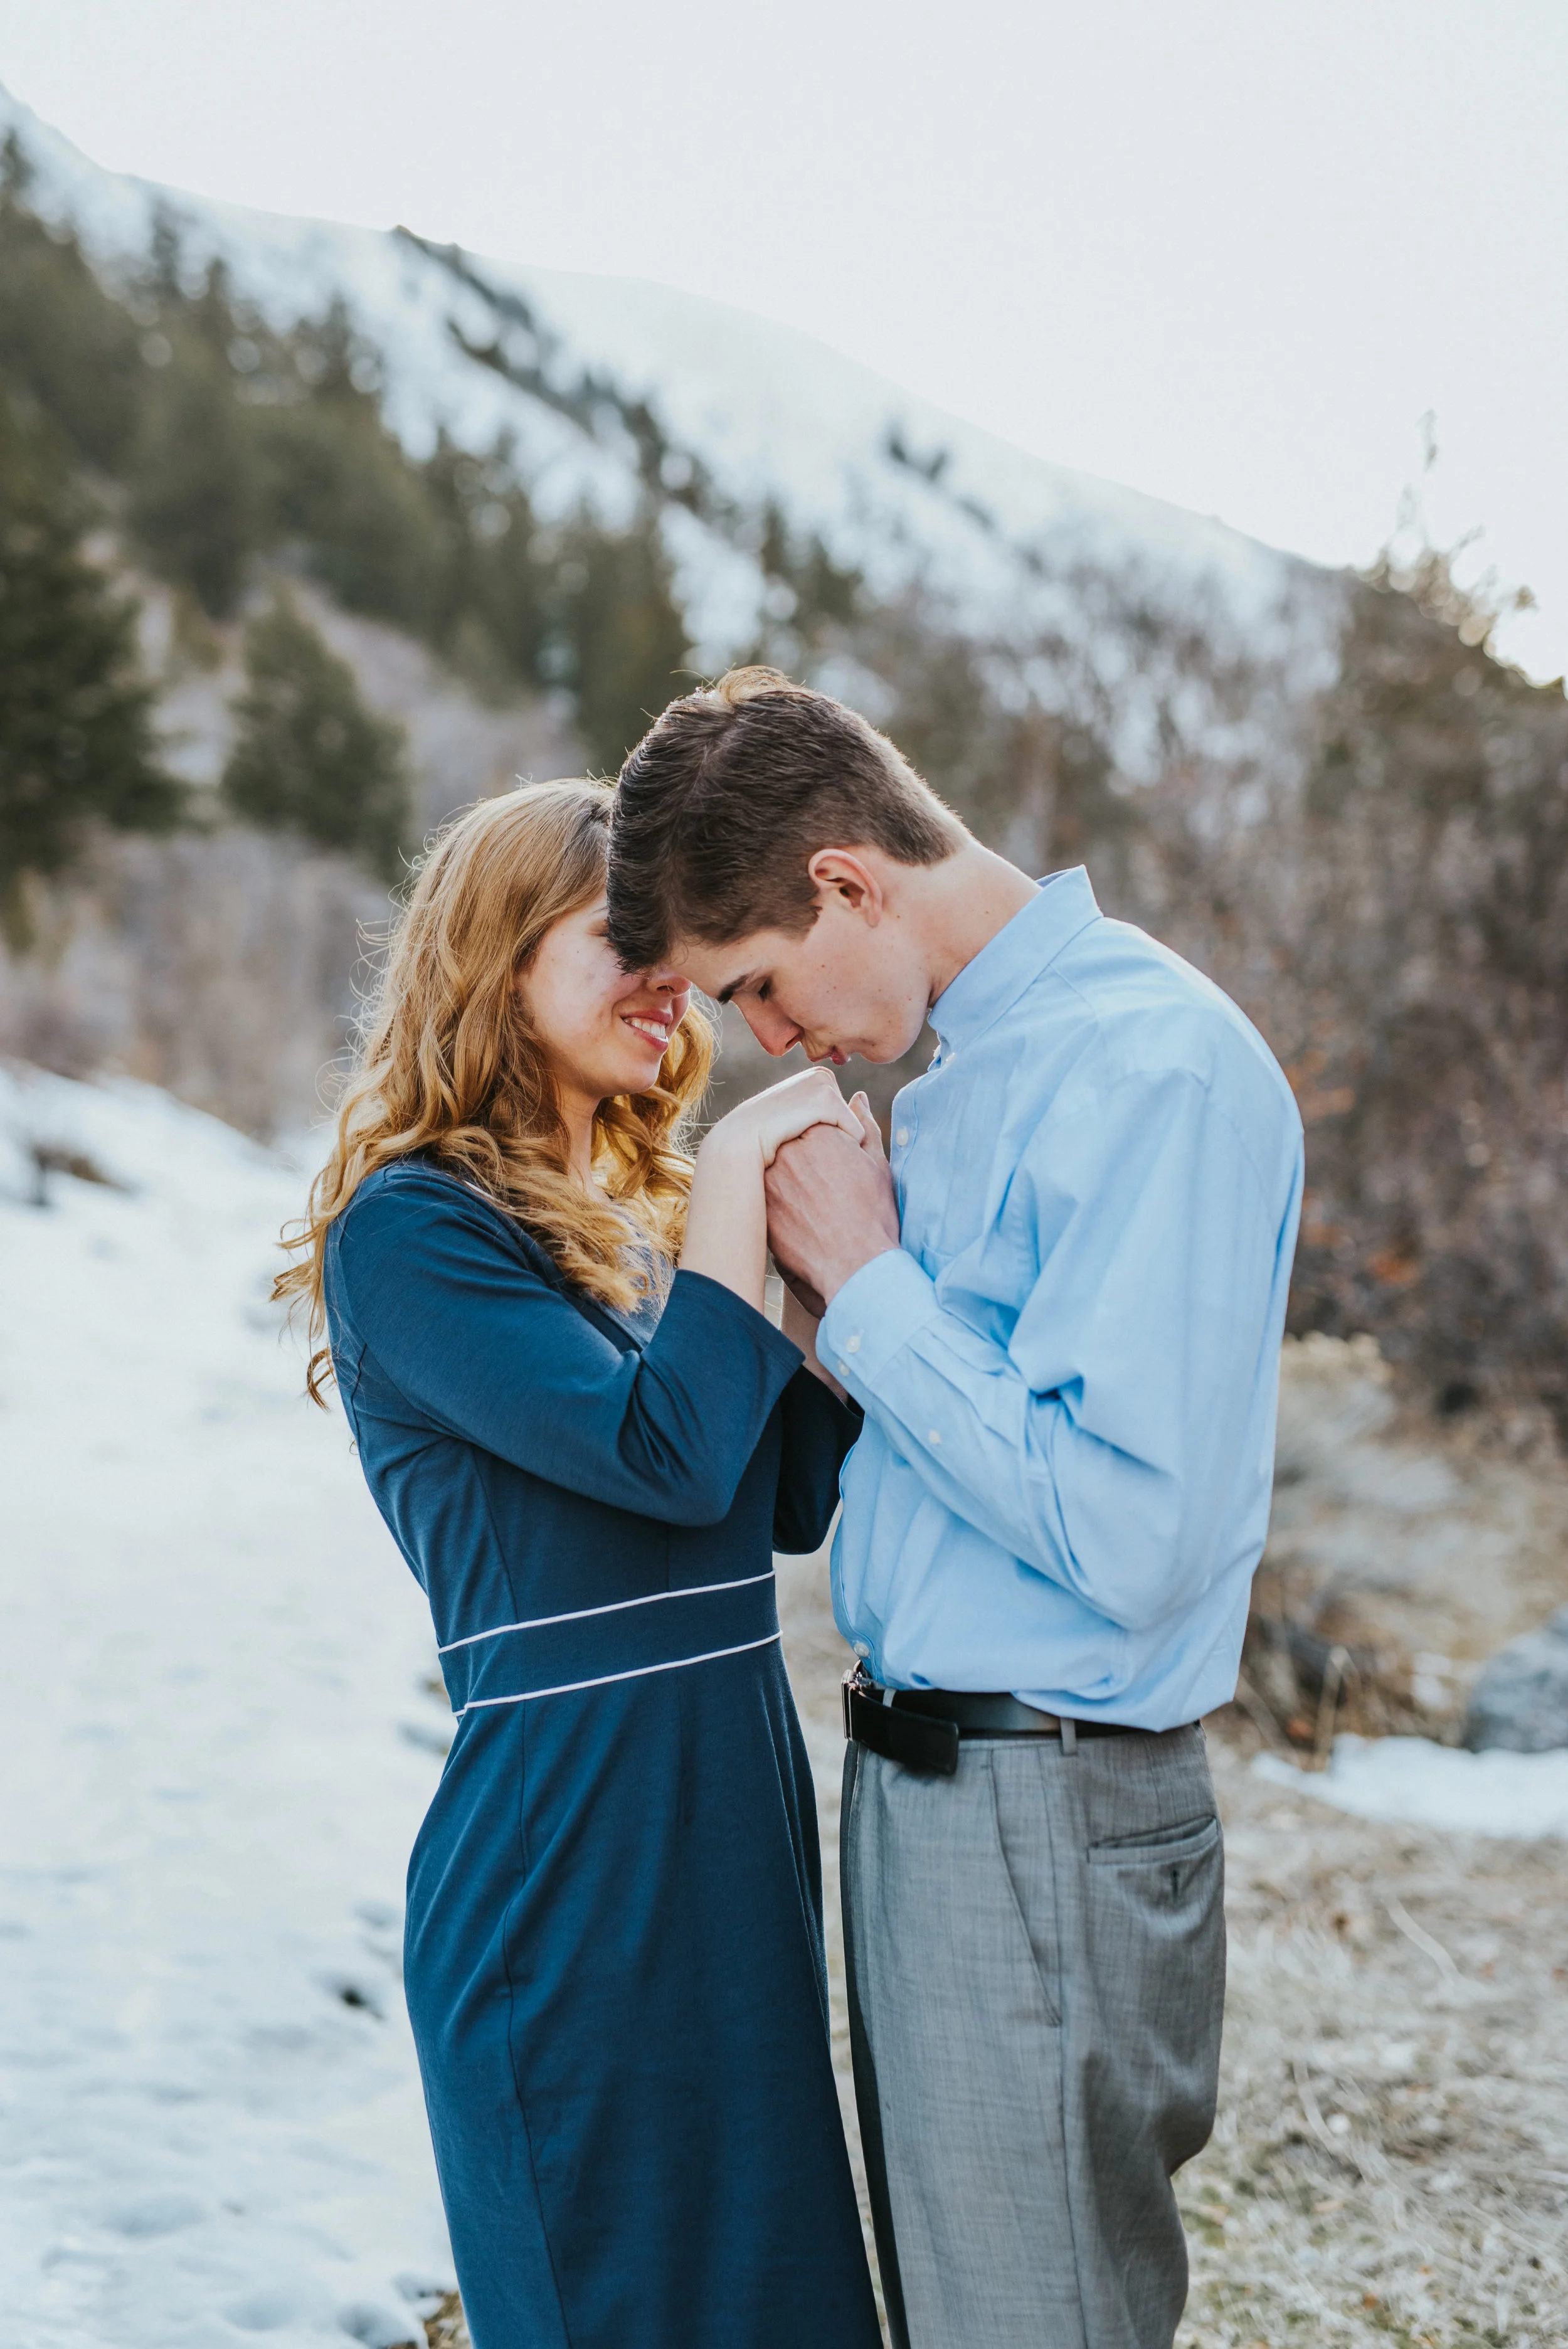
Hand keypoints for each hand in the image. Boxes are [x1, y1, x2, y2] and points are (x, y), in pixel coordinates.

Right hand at [702, 1066, 863, 1172]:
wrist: (741, 1139)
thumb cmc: (768, 1136)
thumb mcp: (798, 1117)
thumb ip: (826, 1110)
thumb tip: (863, 1096)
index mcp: (818, 1077)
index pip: (846, 1115)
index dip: (829, 1133)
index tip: (802, 1134)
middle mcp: (823, 1075)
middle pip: (854, 1120)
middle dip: (836, 1137)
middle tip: (802, 1139)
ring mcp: (825, 1085)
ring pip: (857, 1128)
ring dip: (837, 1144)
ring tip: (805, 1141)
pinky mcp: (827, 1100)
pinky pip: (857, 1135)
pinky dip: (841, 1149)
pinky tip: (812, 1146)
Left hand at [764, 1094, 900, 1310]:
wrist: (856, 1266)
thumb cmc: (874, 1215)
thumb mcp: (877, 1165)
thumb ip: (863, 1126)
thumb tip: (856, 1098)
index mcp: (820, 1132)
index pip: (815, 1122)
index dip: (830, 1145)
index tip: (839, 1169)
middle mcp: (789, 1151)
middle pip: (792, 1141)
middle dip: (806, 1158)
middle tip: (826, 1188)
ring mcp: (769, 1179)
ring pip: (776, 1166)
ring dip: (790, 1178)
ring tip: (815, 1204)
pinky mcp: (760, 1206)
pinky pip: (766, 1192)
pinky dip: (781, 1200)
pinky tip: (802, 1217)